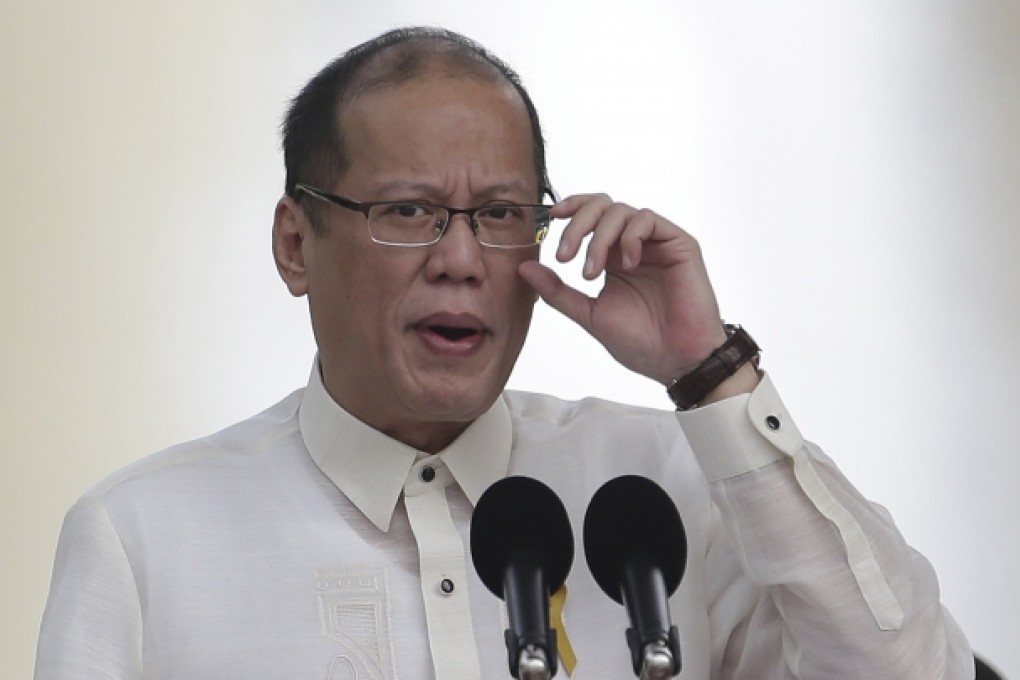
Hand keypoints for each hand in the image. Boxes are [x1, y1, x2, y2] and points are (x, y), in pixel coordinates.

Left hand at [518, 194, 728, 385]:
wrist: (676, 361)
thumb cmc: (640, 342)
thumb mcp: (588, 314)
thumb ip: (557, 291)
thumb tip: (525, 267)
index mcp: (614, 257)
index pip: (591, 215)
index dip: (572, 207)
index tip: (551, 218)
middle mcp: (634, 245)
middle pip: (603, 206)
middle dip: (577, 224)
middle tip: (564, 256)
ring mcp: (657, 243)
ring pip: (621, 211)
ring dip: (599, 238)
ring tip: (591, 273)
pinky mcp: (679, 244)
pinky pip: (648, 220)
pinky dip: (629, 237)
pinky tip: (626, 265)